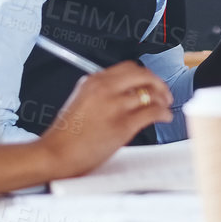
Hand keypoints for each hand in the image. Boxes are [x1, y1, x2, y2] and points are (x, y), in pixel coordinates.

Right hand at [39, 62, 172, 175]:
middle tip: (164, 92)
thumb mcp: (81, 101)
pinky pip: (152, 112)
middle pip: (143, 75)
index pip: (128, 68)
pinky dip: (163, 113)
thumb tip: (127, 93)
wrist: (55, 153)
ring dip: (163, 99)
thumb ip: (102, 92)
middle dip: (158, 83)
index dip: (145, 75)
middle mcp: (104, 89)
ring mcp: (114, 106)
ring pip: (151, 93)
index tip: (150, 82)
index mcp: (93, 81)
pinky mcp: (123, 125)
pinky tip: (164, 117)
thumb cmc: (66, 134)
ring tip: (165, 106)